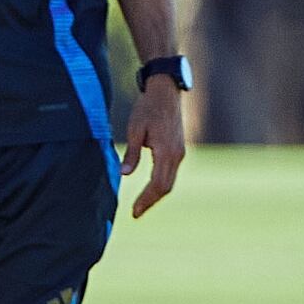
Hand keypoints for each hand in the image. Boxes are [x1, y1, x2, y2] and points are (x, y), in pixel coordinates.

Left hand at [121, 76, 185, 217]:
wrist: (166, 91)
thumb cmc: (147, 107)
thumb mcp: (135, 129)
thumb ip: (132, 153)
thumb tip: (124, 175)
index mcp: (166, 152)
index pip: (157, 184)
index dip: (146, 200)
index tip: (134, 211)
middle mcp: (177, 155)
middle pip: (166, 187)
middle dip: (151, 202)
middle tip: (136, 213)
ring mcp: (180, 153)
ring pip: (170, 182)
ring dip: (156, 195)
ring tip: (141, 204)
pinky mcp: (178, 149)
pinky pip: (171, 173)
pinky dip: (161, 184)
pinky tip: (150, 188)